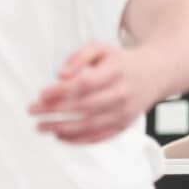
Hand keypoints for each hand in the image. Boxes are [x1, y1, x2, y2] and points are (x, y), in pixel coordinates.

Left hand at [28, 41, 158, 143]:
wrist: (155, 74)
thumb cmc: (121, 61)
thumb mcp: (101, 48)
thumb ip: (79, 56)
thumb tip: (61, 75)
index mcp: (115, 72)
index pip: (84, 83)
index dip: (61, 90)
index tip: (41, 93)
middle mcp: (120, 94)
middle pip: (83, 106)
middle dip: (54, 110)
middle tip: (32, 110)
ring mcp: (123, 112)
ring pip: (89, 125)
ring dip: (61, 128)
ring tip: (40, 127)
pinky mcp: (123, 125)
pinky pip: (99, 137)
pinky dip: (77, 140)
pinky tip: (59, 136)